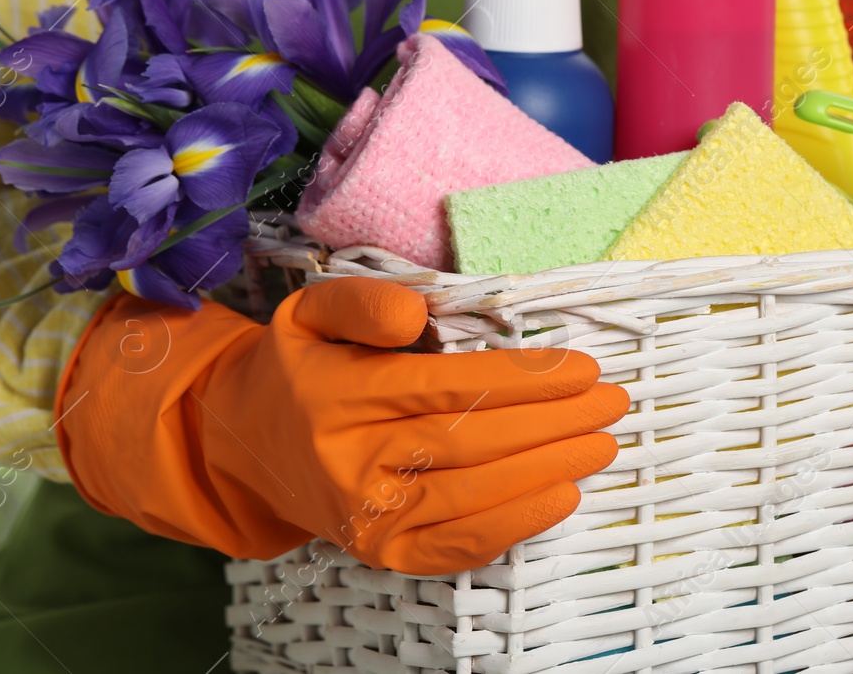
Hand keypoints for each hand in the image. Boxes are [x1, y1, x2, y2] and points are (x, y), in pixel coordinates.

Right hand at [57, 278, 627, 573]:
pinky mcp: (381, 552)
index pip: (449, 386)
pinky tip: (561, 495)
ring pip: (474, 494)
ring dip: (549, 470)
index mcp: (339, 396)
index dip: (524, 379)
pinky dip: (515, 524)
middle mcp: (351, 462)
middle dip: (554, 422)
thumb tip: (417, 314)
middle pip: (473, 441)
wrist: (241, 445)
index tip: (581, 368)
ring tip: (601, 443)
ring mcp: (367, 516)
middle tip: (611, 402)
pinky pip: (458, 544)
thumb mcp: (310, 310)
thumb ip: (364, 300)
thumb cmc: (298, 368)